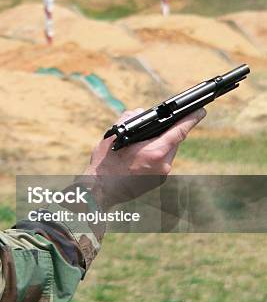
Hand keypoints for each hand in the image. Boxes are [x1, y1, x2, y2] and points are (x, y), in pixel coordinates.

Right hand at [83, 107, 205, 205]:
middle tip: (160, 124)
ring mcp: (161, 175)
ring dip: (161, 143)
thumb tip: (140, 113)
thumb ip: (130, 118)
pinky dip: (156, 154)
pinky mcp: (158, 182)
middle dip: (169, 131)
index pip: (179, 132)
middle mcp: (162, 165)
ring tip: (144, 141)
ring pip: (168, 152)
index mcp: (154, 152)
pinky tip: (142, 153)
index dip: (191, 120)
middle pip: (174, 141)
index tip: (201, 111)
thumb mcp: (114, 135)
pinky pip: (162, 162)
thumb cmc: (105, 163)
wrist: (100, 190)